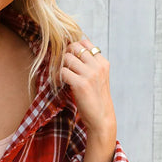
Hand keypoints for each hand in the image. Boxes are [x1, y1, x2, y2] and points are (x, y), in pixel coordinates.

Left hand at [61, 38, 116, 161]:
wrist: (101, 119)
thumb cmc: (96, 99)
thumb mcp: (97, 78)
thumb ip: (88, 65)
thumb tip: (69, 53)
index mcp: (103, 63)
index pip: (85, 42)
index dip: (73, 47)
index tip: (68, 58)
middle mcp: (98, 66)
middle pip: (74, 47)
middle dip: (65, 55)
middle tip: (62, 66)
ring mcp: (90, 74)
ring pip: (67, 58)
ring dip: (61, 66)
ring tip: (62, 76)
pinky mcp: (81, 84)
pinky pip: (63, 72)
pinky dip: (58, 77)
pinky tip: (60, 83)